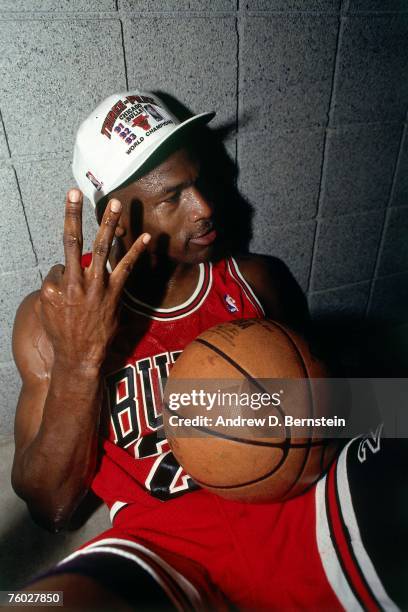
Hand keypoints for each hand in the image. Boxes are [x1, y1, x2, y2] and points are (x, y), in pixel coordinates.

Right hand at [39, 189, 149, 369]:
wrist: (79, 356)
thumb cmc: (62, 334)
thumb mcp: (46, 309)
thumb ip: (54, 287)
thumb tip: (64, 272)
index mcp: (54, 285)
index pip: (60, 264)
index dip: (65, 277)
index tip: (70, 293)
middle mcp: (74, 281)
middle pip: (72, 240)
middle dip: (72, 214)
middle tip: (75, 192)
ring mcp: (96, 286)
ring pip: (101, 247)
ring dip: (108, 224)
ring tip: (115, 204)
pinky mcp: (114, 293)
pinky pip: (126, 267)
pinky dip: (136, 251)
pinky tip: (145, 236)